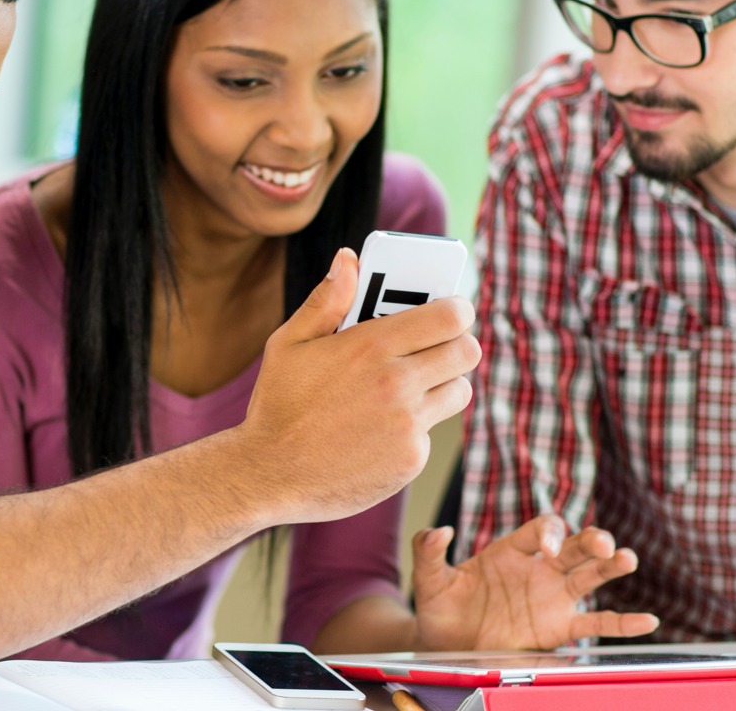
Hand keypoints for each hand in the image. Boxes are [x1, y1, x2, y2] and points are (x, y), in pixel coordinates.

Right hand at [238, 248, 479, 525]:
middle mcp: (398, 383)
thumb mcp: (289, 343)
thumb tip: (348, 260)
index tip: (450, 310)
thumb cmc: (278, 405)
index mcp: (371, 346)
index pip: (451, 315)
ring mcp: (408, 424)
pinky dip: (414, 428)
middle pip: (467, 351)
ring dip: (442, 385)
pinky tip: (379, 429)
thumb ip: (326, 301)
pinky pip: (431, 432)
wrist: (268, 474)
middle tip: (436, 346)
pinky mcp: (411, 459)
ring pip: (459, 391)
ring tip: (409, 387)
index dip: (457, 309)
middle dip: (456, 343)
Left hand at [412, 514, 657, 650]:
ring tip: (628, 559)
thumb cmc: (441, 608)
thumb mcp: (430, 580)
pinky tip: (648, 621)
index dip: (548, 533)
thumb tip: (438, 531)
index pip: (540, 530)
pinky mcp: (559, 627)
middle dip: (591, 541)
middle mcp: (538, 569)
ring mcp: (552, 597)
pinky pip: (596, 622)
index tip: (546, 549)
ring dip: (610, 567)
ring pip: (589, 576)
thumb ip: (428, 552)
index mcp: (511, 550)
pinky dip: (623, 623)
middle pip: (573, 547)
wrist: (445, 645)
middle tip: (605, 544)